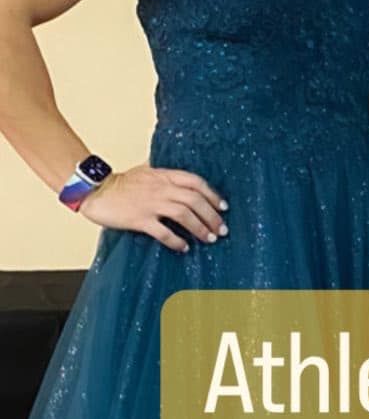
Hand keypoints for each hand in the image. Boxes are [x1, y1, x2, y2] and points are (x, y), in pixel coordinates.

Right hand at [79, 165, 228, 251]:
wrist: (94, 190)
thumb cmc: (119, 183)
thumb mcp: (145, 171)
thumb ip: (163, 175)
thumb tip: (179, 178)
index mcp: (164, 176)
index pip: (196, 182)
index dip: (213, 194)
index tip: (223, 207)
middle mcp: (160, 188)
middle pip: (195, 200)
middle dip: (212, 216)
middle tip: (221, 229)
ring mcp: (150, 204)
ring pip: (184, 215)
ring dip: (200, 228)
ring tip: (209, 239)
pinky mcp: (139, 219)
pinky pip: (163, 232)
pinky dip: (176, 241)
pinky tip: (184, 247)